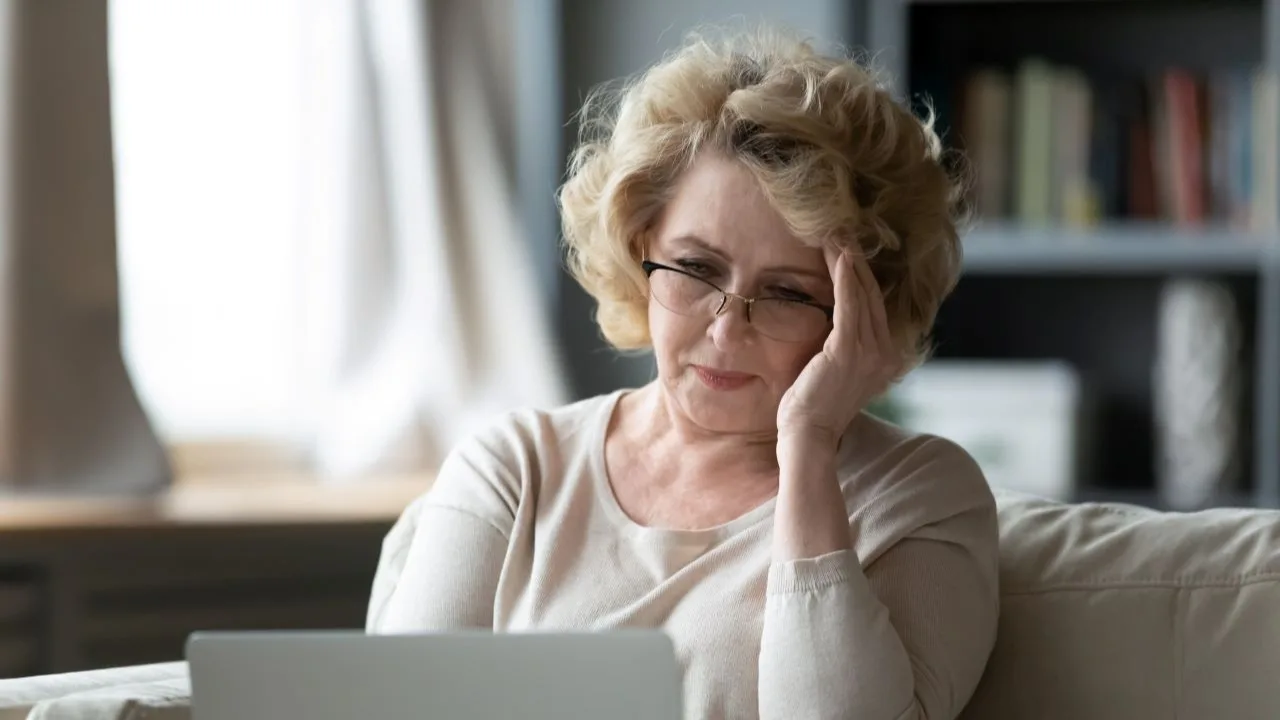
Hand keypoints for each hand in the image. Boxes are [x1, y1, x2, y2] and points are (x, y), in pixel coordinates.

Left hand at [776, 245, 901, 449]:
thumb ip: (843, 349)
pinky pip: (850, 304)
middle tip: (843, 229)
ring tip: (837, 233)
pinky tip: (839, 255)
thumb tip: (835, 327)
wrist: (807, 436)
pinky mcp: (849, 350)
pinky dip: (845, 277)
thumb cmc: (812, 407)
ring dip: (850, 260)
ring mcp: (871, 352)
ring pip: (863, 294)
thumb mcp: (835, 373)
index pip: (876, 306)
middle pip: (874, 294)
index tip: (847, 247)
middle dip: (858, 260)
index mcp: (886, 358)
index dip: (863, 275)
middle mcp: (886, 353)